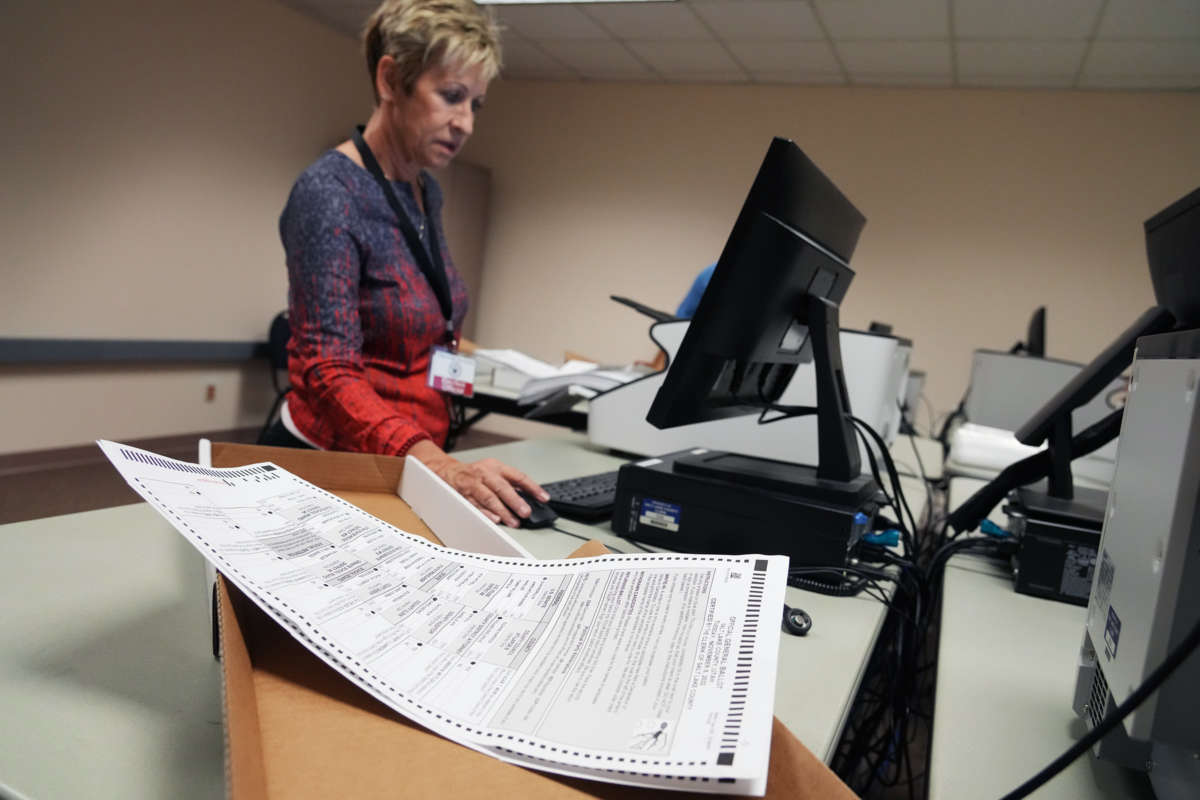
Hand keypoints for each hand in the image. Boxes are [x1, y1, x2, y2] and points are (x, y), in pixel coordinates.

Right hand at [408, 440, 548, 526]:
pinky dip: (485, 513)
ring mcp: (473, 484)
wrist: (445, 471)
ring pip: (488, 497)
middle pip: (502, 487)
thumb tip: (528, 498)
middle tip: (526, 512)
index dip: (532, 487)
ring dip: (502, 511)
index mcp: (496, 467)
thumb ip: (508, 484)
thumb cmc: (472, 474)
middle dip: (515, 501)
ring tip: (513, 521)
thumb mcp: (492, 472)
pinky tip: (494, 520)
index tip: (543, 498)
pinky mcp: (462, 495)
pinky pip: (475, 505)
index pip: (518, 476)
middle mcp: (485, 474)